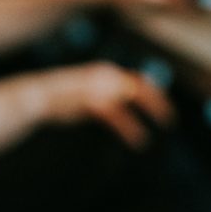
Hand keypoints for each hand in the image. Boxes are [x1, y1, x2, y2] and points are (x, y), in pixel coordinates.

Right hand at [36, 61, 173, 147]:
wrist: (39, 96)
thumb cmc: (65, 98)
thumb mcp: (91, 92)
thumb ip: (109, 95)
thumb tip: (127, 100)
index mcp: (108, 72)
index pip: (140, 79)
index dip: (156, 94)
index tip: (166, 109)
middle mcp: (107, 75)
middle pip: (142, 86)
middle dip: (159, 102)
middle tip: (171, 120)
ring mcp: (100, 86)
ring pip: (134, 97)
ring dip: (152, 111)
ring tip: (163, 127)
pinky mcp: (91, 101)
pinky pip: (118, 114)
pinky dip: (131, 127)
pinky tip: (139, 139)